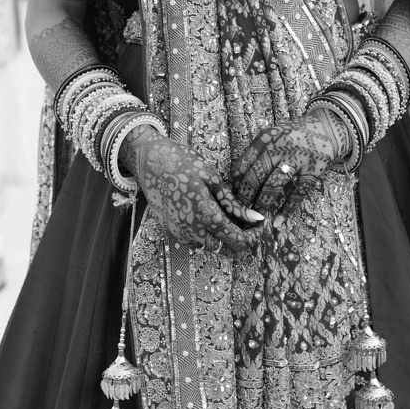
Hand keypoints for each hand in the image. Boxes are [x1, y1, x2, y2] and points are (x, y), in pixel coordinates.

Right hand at [127, 127, 264, 255]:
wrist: (148, 161)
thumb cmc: (182, 162)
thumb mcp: (211, 178)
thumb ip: (232, 203)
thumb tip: (256, 218)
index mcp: (206, 214)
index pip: (238, 239)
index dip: (254, 236)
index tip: (262, 224)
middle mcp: (192, 230)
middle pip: (225, 247)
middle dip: (240, 237)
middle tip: (248, 219)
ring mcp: (180, 232)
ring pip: (209, 245)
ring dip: (221, 236)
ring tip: (228, 214)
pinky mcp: (171, 230)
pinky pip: (194, 240)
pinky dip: (206, 232)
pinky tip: (207, 213)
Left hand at [232, 107, 351, 214]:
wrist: (328, 126)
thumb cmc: (293, 134)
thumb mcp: (272, 135)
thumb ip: (256, 152)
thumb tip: (236, 178)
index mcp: (265, 139)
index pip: (243, 163)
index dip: (235, 183)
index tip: (231, 196)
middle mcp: (279, 149)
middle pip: (255, 176)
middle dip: (245, 197)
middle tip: (240, 212)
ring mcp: (296, 160)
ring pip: (274, 186)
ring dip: (263, 204)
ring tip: (257, 217)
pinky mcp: (312, 171)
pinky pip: (297, 194)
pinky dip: (287, 210)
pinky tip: (278, 222)